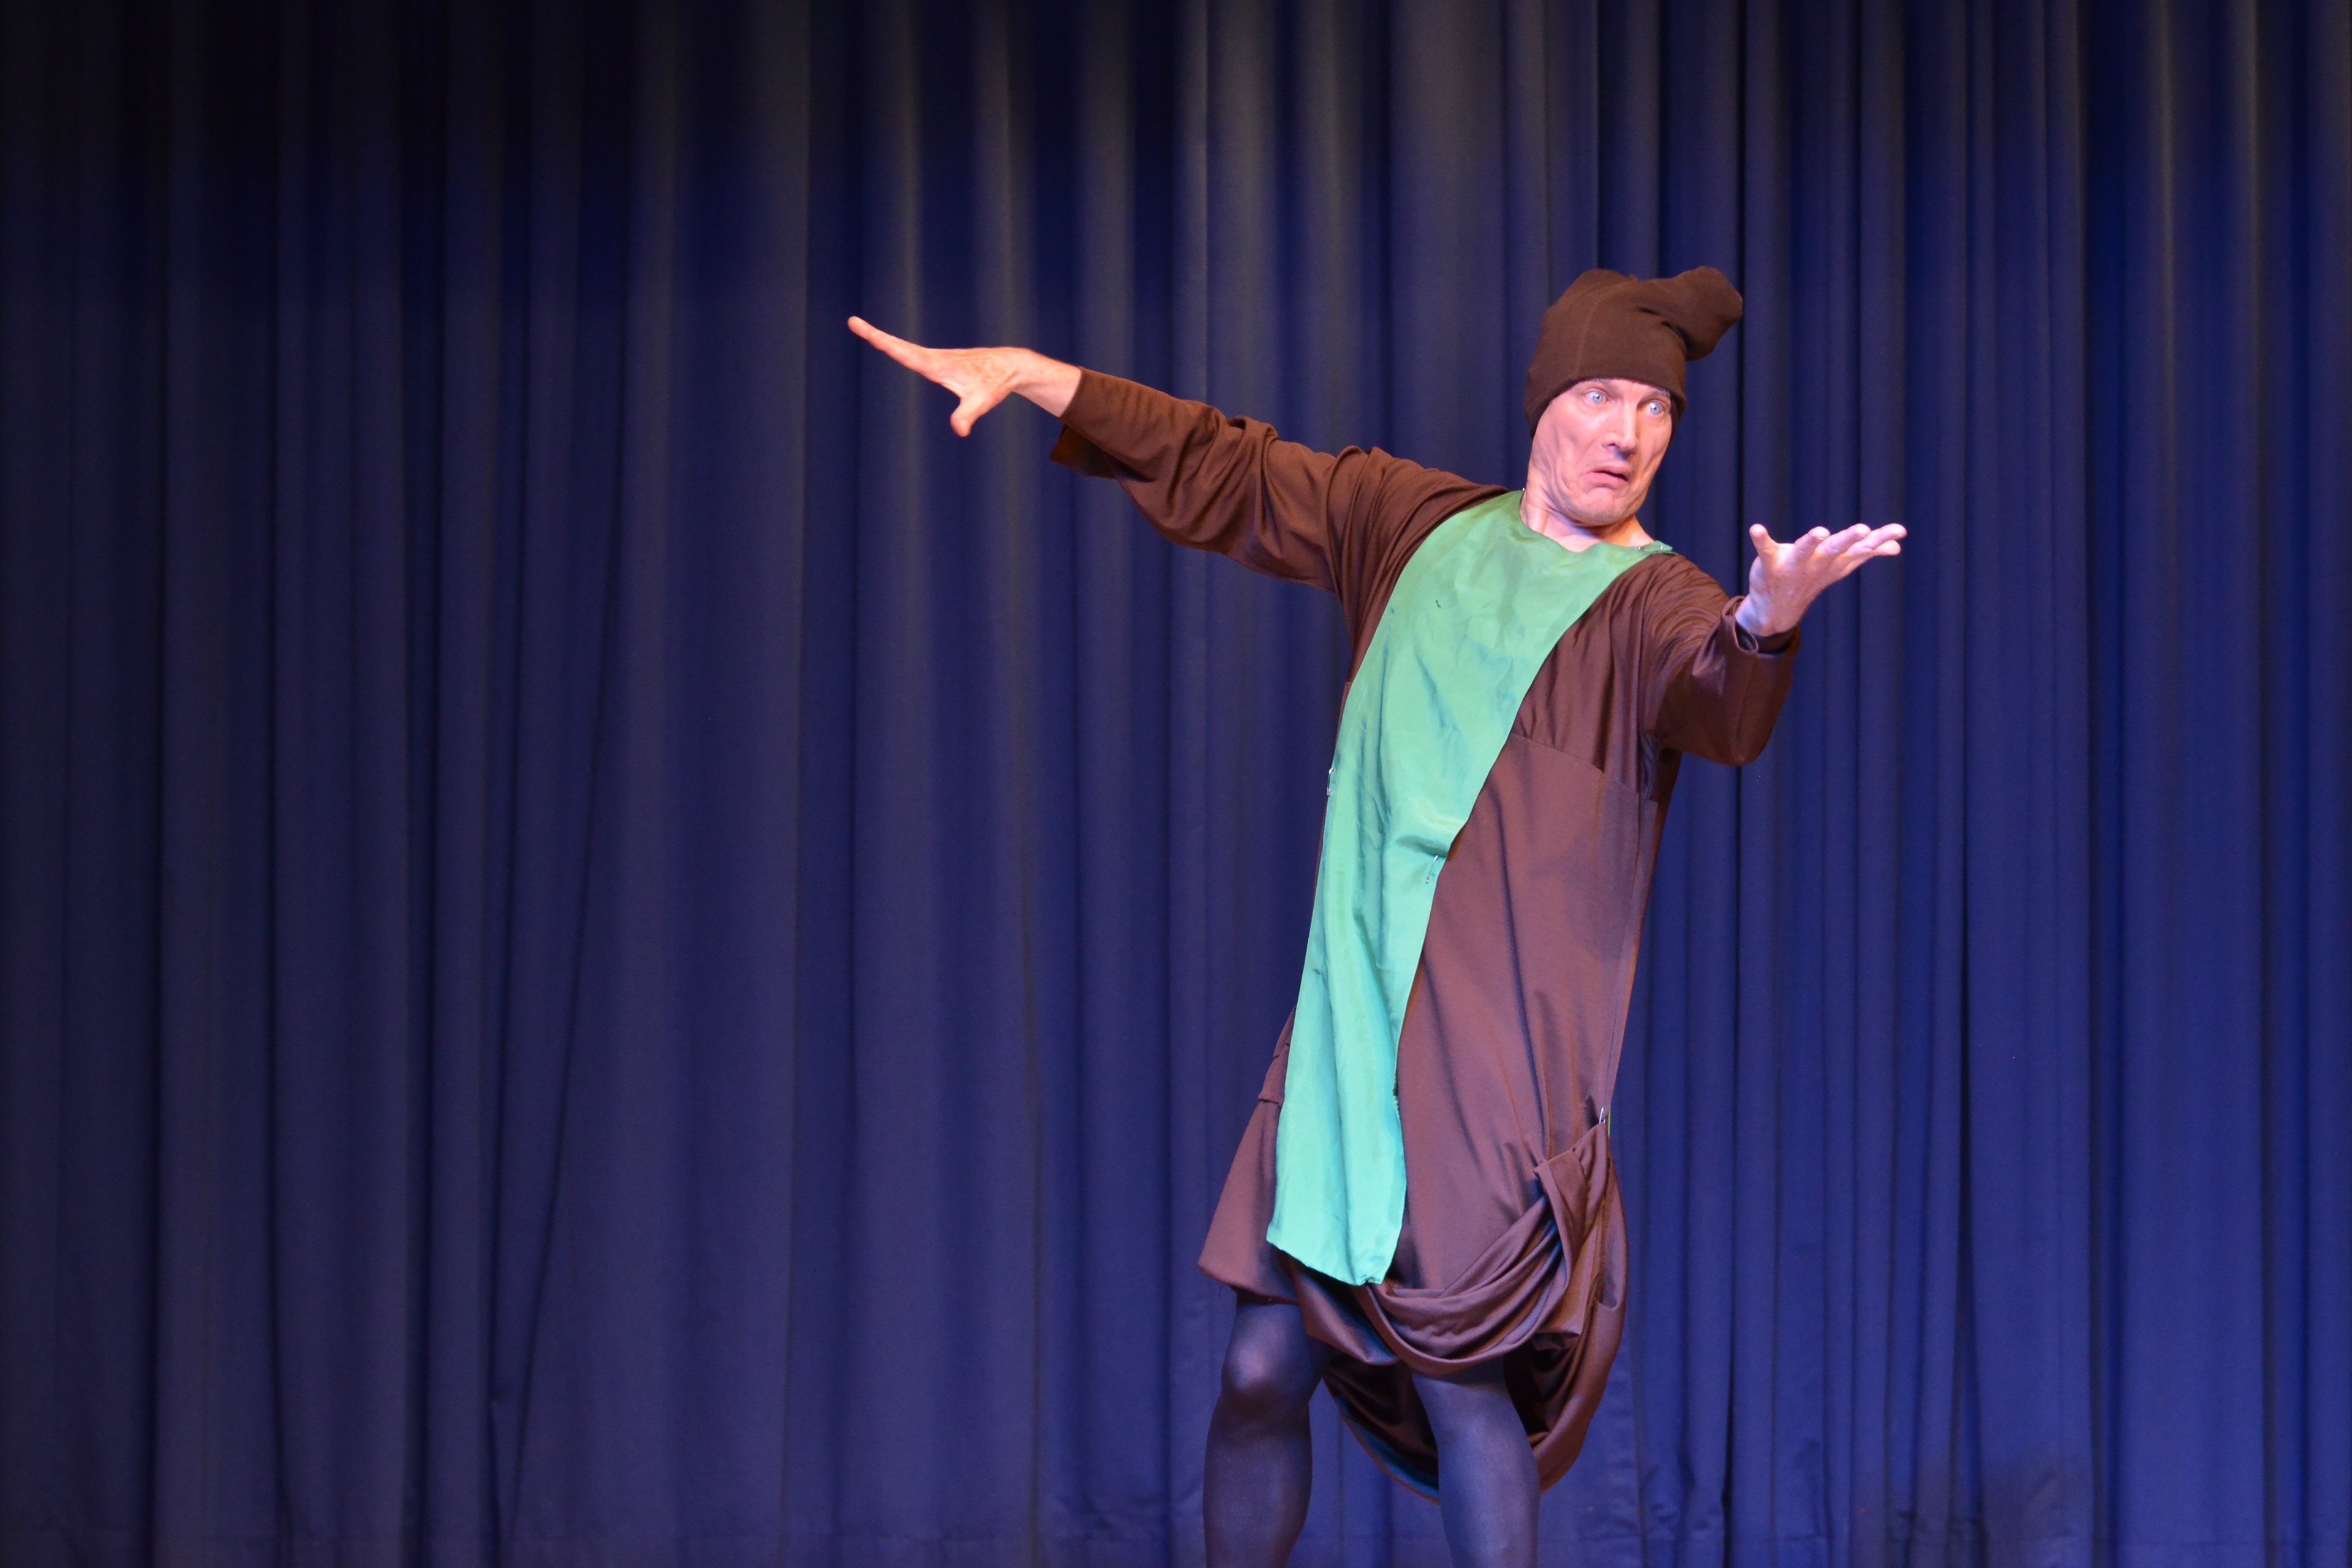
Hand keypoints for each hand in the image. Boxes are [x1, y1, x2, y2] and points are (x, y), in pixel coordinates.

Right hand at [848, 316, 1080, 434]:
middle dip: (875, 334)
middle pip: (898, 345)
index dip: (883, 342)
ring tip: (862, 328)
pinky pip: (914, 352)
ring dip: (883, 338)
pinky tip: (892, 346)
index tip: (865, 329)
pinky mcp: (942, 361)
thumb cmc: (995, 383)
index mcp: (936, 364)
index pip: (903, 353)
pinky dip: (898, 347)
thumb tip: (960, 430)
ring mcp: (937, 358)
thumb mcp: (981, 401)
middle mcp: (934, 357)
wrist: (1010, 366)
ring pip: (905, 347)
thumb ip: (968, 415)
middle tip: (852, 321)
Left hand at [1736, 522, 1905, 637]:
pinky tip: (1757, 528)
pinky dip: (1761, 540)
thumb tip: (1896, 546)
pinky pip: (1765, 551)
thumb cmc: (1812, 577)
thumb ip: (1866, 552)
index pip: (1861, 549)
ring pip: (1803, 552)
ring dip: (1811, 541)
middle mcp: (1817, 564)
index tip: (1900, 531)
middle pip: (1835, 550)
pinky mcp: (1770, 564)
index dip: (1880, 540)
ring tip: (1820, 531)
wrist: (1776, 609)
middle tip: (1863, 529)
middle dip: (1848, 539)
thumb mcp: (1840, 566)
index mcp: (1835, 562)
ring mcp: (1793, 566)